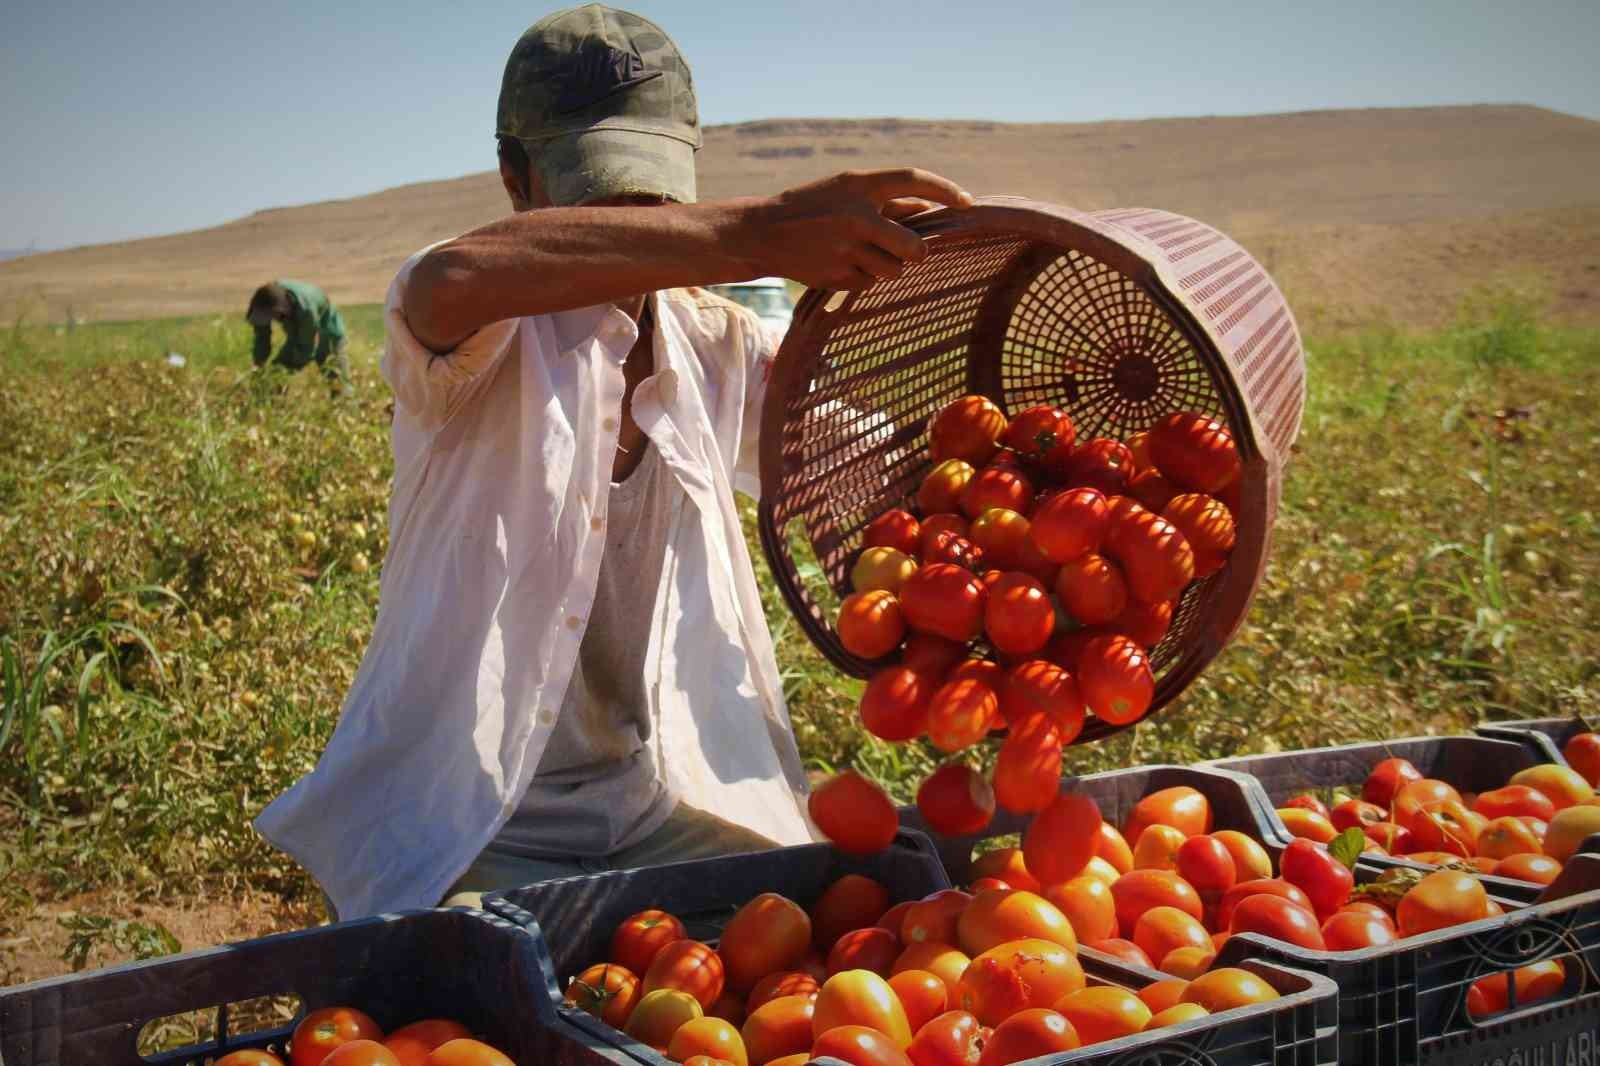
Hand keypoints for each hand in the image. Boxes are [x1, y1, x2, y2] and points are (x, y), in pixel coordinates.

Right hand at [746, 169, 972, 290]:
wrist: (763, 233)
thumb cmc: (813, 207)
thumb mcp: (846, 190)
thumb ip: (887, 199)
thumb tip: (930, 206)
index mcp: (859, 184)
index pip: (913, 179)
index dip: (945, 190)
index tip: (968, 203)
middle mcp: (856, 215)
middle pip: (913, 247)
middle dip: (917, 253)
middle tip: (913, 252)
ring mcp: (846, 249)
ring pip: (894, 270)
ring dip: (887, 266)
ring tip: (861, 254)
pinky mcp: (837, 276)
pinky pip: (870, 284)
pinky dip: (863, 278)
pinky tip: (841, 265)